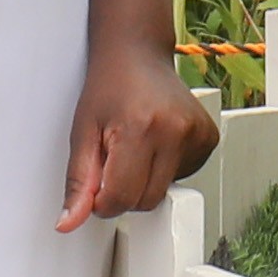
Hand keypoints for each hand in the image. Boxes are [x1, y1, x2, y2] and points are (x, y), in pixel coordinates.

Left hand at [59, 35, 220, 226]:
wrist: (137, 54)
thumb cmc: (108, 86)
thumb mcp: (82, 132)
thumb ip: (78, 182)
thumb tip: (68, 222)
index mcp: (140, 128)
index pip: (122, 197)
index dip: (103, 200)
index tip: (96, 182)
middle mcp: (175, 131)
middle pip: (146, 200)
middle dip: (124, 190)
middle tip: (114, 157)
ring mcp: (198, 134)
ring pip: (165, 192)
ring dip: (146, 179)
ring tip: (136, 143)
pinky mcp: (209, 138)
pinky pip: (184, 177)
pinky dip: (166, 169)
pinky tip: (157, 141)